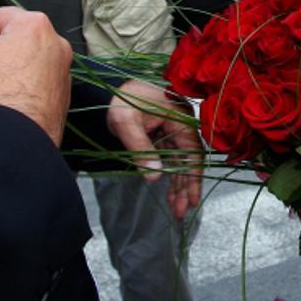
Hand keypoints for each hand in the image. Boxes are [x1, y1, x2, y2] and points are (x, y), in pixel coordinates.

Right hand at [0, 6, 72, 145]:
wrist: (16, 140)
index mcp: (34, 25)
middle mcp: (55, 43)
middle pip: (16, 36)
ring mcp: (62, 70)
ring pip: (27, 59)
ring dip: (10, 67)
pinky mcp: (62, 95)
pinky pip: (37, 81)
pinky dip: (22, 86)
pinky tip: (7, 100)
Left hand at [106, 79, 203, 218]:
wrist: (108, 89)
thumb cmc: (120, 100)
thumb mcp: (126, 122)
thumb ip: (140, 148)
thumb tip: (154, 176)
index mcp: (179, 118)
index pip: (192, 152)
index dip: (193, 177)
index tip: (192, 199)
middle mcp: (181, 125)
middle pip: (189, 160)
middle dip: (186, 187)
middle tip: (182, 212)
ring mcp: (172, 131)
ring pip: (180, 162)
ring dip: (178, 185)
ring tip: (176, 209)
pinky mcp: (162, 135)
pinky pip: (170, 159)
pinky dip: (170, 176)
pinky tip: (169, 193)